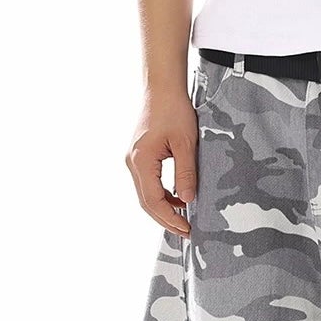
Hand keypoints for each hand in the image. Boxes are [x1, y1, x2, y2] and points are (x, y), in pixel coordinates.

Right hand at [125, 82, 198, 237]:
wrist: (161, 89)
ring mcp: (133, 160)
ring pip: (146, 194)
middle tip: (187, 232)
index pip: (153, 201)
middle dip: (166, 219)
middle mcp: (132, 163)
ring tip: (184, 219)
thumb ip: (186, 173)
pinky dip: (161, 195)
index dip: (170, 218)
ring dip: (164, 208)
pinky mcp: (139, 156)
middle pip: (146, 202)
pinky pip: (148, 183)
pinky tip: (177, 199)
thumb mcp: (186, 143)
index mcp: (141, 162)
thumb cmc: (174, 111)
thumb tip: (187, 201)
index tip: (187, 229)